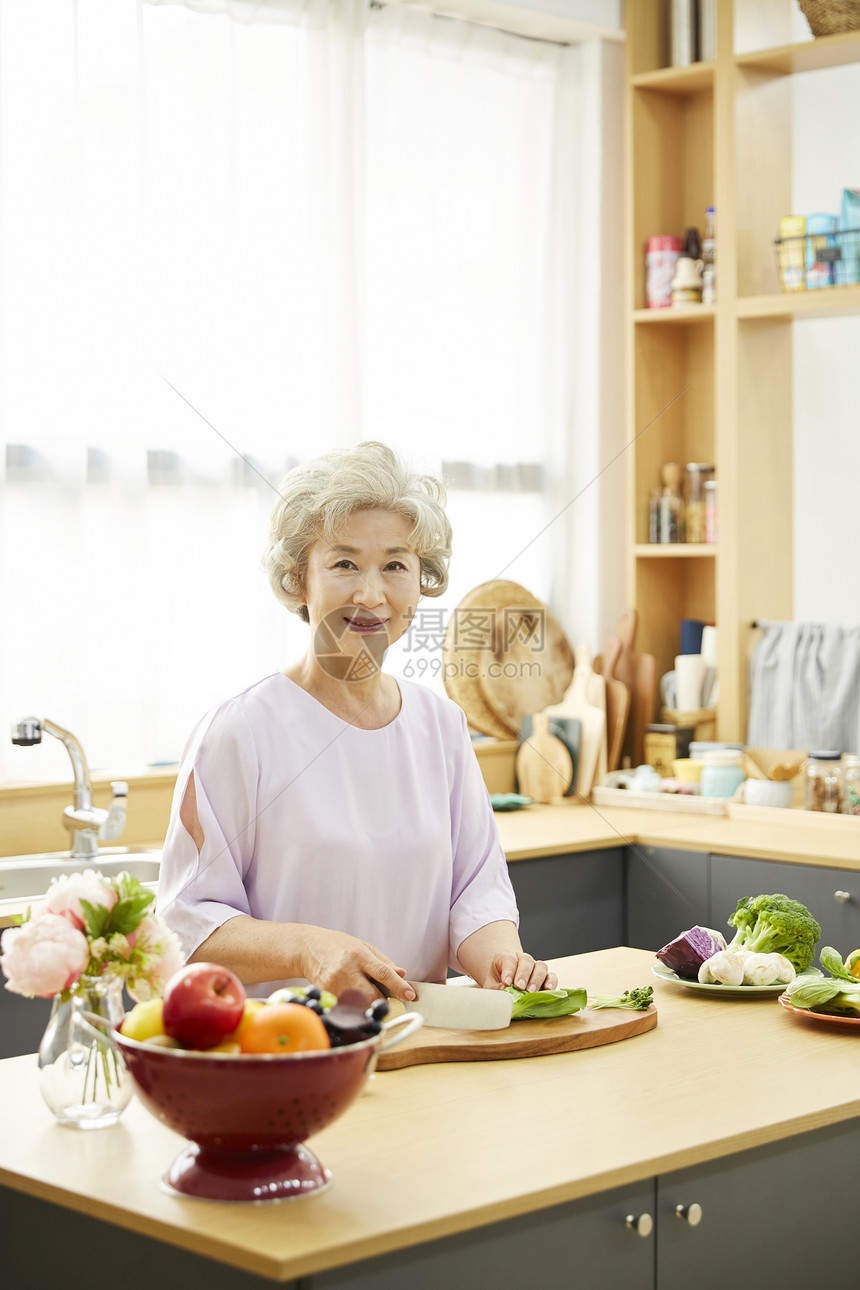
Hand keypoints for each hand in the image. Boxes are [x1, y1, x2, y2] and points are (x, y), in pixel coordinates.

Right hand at [296, 926, 415, 1002]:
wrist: (308, 948)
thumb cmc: (340, 946)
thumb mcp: (364, 947)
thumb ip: (384, 962)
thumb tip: (402, 974)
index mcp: (360, 955)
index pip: (383, 973)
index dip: (398, 986)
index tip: (411, 995)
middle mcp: (347, 969)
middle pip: (371, 995)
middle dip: (382, 1001)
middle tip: (384, 999)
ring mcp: (335, 983)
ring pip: (359, 1004)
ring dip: (367, 1005)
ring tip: (364, 995)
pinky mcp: (326, 993)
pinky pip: (346, 1006)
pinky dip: (353, 1005)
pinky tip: (350, 995)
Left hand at [484, 953, 557, 992]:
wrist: (506, 979)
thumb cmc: (497, 981)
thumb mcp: (491, 984)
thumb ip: (496, 988)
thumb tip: (504, 992)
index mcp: (506, 957)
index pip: (508, 960)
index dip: (508, 971)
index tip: (506, 982)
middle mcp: (523, 959)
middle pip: (526, 961)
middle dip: (523, 974)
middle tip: (520, 987)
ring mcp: (535, 967)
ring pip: (540, 967)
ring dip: (537, 979)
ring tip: (531, 992)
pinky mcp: (545, 977)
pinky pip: (552, 976)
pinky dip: (552, 982)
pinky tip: (548, 989)